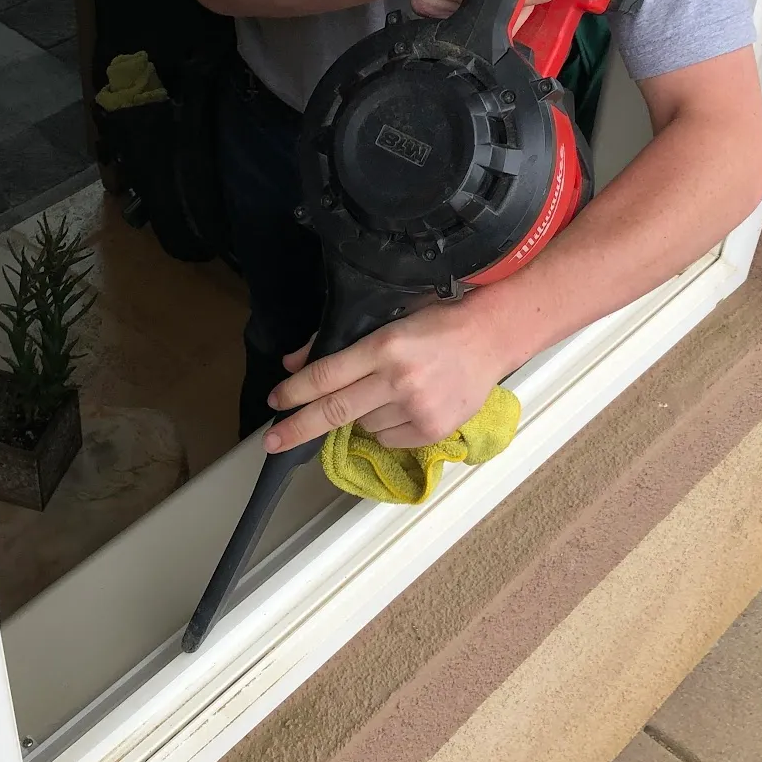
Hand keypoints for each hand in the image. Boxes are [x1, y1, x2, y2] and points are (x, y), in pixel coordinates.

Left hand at [264, 299, 513, 452]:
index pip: (326, 375)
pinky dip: (385, 428)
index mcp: (384, 346)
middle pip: (334, 411)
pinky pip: (388, 440)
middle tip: (271, 442)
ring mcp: (417, 408)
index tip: (275, 402)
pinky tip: (403, 407)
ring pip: (363, 426)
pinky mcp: (433, 429)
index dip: (295, 392)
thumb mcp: (387, 319)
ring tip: (385, 392)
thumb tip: (294, 364)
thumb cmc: (436, 322)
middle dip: (297, 428)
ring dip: (360, 416)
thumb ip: (338, 342)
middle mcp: (398, 379)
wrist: (490, 337)